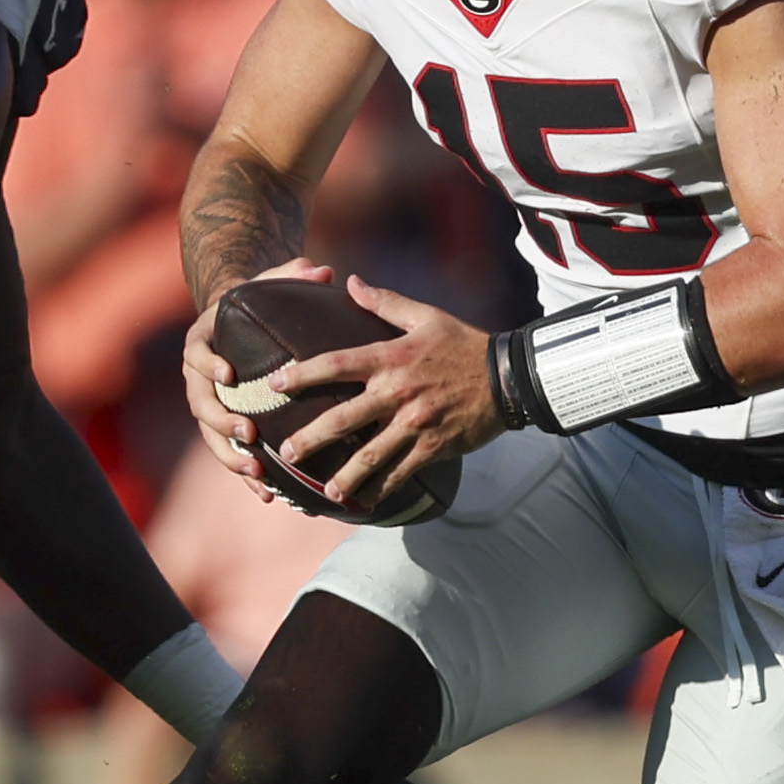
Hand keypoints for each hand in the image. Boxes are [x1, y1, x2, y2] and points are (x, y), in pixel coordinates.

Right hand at [181, 259, 330, 498]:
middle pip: (200, 404)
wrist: (237, 324)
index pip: (198, 354)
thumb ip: (294, 273)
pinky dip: (245, 475)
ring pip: (210, 435)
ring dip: (230, 456)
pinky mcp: (223, 426)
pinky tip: (267, 495)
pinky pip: (229, 452)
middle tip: (247, 433)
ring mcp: (208, 404)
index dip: (209, 365)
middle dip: (222, 421)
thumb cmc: (258, 301)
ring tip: (255, 472)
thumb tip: (324, 270)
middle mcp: (197, 376)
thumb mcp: (273, 281)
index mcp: (203, 341)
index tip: (229, 375)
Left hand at [259, 275, 506, 512]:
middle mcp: (396, 393)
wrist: (508, 377)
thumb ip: (385, 302)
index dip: (302, 374)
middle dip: (311, 439)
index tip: (275, 384)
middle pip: (343, 419)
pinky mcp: (432, 447)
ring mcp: (414, 424)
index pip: (336, 365)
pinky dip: (381, 489)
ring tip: (324, 490)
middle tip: (286, 452)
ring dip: (344, 476)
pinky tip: (364, 501)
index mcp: (391, 358)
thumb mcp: (426, 316)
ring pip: (370, 455)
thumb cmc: (464, 343)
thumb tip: (351, 282)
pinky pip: (400, 473)